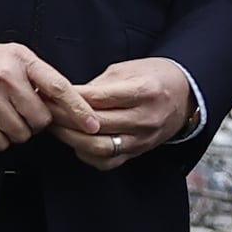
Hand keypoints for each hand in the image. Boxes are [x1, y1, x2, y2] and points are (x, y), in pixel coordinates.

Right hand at [0, 41, 92, 153]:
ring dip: (15, 131)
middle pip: (41, 120)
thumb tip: (67, 100)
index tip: (93, 124)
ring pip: (21, 134)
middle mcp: (6, 78)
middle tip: (20, 112)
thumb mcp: (11, 55)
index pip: (58, 86)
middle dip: (35, 122)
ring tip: (1, 115)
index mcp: (21, 60)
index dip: (78, 109)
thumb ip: (37, 74)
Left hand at [52, 56, 197, 169]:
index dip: (69, 98)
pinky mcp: (139, 152)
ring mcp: (143, 138)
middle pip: (95, 124)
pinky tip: (76, 143)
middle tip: (45, 111)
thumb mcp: (128, 70)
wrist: (185, 95)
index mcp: (144, 91)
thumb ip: (99, 85)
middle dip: (64, 118)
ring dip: (71, 139)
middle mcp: (145, 118)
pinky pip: (108, 161)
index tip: (50, 94)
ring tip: (55, 128)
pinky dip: (87, 155)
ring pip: (99, 147)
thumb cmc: (154, 77)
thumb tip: (67, 96)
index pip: (98, 98)